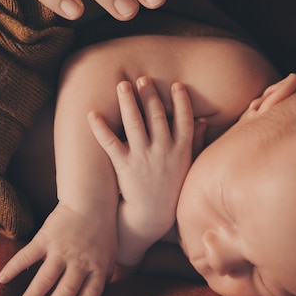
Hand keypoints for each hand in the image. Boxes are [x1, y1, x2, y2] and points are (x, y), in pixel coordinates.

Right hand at [0, 203, 116, 295]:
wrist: (91, 200)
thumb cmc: (102, 230)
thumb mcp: (110, 253)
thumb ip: (104, 275)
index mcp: (97, 266)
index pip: (89, 295)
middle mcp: (80, 260)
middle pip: (65, 291)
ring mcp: (62, 249)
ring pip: (46, 278)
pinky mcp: (46, 237)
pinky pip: (28, 255)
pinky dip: (14, 267)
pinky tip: (2, 279)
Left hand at [89, 76, 194, 265]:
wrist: (152, 217)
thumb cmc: (172, 188)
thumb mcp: (188, 165)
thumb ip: (195, 141)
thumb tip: (203, 120)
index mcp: (181, 150)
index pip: (184, 120)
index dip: (181, 101)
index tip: (177, 85)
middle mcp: (163, 151)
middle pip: (156, 116)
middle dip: (149, 95)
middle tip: (143, 79)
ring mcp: (143, 158)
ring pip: (134, 124)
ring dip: (128, 102)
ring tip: (122, 85)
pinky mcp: (125, 166)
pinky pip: (110, 142)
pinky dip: (100, 128)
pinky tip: (93, 113)